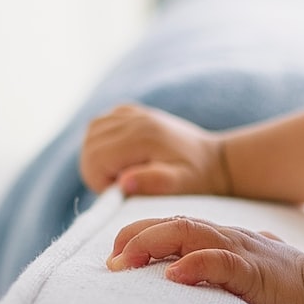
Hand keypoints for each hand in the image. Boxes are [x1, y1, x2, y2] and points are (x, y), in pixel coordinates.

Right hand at [81, 104, 231, 196]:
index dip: (101, 183)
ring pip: (90, 135)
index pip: (95, 161)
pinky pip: (100, 124)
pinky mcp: (131, 111)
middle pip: (89, 148)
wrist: (214, 159)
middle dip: (99, 172)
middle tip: (125, 184)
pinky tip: (123, 154)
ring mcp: (132, 112)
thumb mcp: (181, 184)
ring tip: (125, 170)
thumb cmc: (197, 176)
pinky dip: (102, 141)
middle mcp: (135, 119)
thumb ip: (154, 182)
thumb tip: (124, 183)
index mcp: (143, 136)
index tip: (123, 191)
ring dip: (99, 157)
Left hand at [108, 216, 303, 303]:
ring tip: (124, 262)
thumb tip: (185, 286)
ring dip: (153, 243)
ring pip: (191, 232)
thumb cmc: (291, 298)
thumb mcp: (248, 281)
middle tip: (110, 262)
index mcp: (228, 241)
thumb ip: (221, 277)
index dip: (142, 235)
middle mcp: (231, 240)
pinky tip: (173, 275)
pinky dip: (195, 264)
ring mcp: (244, 253)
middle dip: (137, 236)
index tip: (115, 258)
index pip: (177, 225)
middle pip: (176, 222)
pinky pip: (220, 262)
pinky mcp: (256, 274)